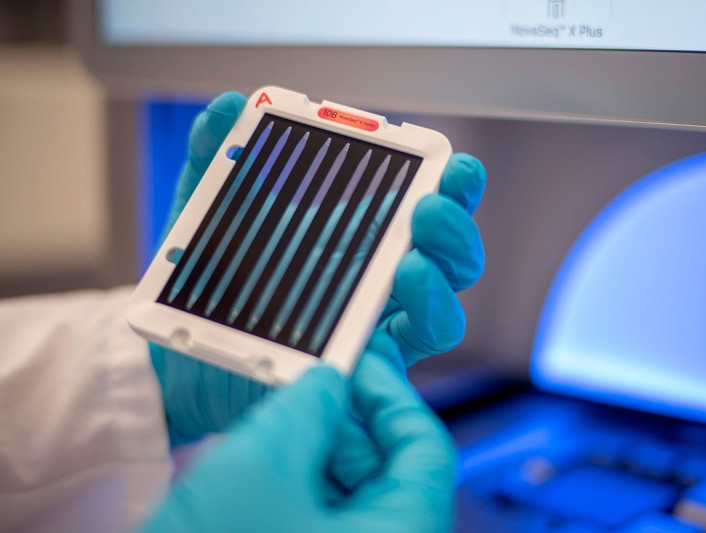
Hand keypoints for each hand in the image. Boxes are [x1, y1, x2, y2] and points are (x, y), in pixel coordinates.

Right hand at [138, 348, 456, 532]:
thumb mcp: (257, 469)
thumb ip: (304, 410)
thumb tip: (328, 383)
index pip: (428, 451)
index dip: (395, 396)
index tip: (362, 364)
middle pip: (387, 471)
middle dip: (345, 423)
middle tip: (306, 386)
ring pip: (350, 495)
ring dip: (316, 451)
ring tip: (276, 422)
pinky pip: (321, 519)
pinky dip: (299, 484)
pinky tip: (264, 462)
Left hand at [150, 93, 485, 444]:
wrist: (179, 353)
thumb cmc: (208, 280)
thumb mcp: (206, 211)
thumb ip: (218, 157)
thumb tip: (228, 106)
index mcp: (362, 234)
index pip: (428, 203)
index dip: (455, 184)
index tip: (454, 165)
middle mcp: (381, 279)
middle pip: (453, 259)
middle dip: (454, 232)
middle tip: (428, 211)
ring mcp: (373, 329)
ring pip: (442, 317)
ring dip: (437, 291)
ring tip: (410, 268)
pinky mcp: (353, 372)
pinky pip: (396, 371)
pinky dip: (396, 360)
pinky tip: (377, 346)